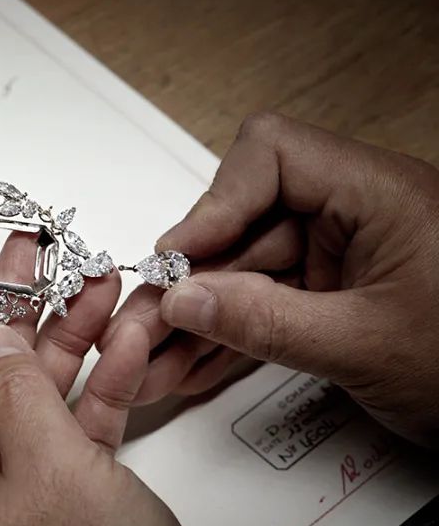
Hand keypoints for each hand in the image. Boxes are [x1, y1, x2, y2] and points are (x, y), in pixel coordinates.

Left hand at [0, 234, 237, 525]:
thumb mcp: (53, 473)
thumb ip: (15, 394)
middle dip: (13, 320)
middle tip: (34, 263)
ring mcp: (17, 504)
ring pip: (31, 402)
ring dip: (66, 344)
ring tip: (96, 284)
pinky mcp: (67, 507)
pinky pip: (71, 431)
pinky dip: (98, 387)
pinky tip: (127, 341)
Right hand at [106, 113, 438, 445]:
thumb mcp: (366, 347)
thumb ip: (266, 321)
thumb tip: (186, 299)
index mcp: (381, 195)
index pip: (274, 155)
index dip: (217, 201)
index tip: (183, 257)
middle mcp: (358, 217)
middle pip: (246, 225)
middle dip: (191, 283)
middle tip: (143, 328)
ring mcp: (345, 261)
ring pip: (248, 276)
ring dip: (199, 322)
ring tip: (153, 364)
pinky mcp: (338, 300)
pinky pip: (268, 309)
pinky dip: (231, 339)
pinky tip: (191, 370)